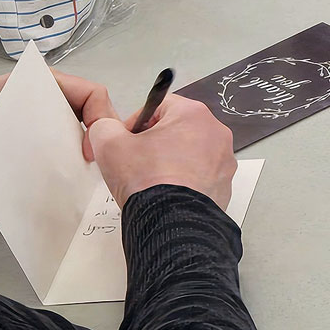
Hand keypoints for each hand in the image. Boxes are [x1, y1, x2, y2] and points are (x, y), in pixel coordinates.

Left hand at [0, 71, 116, 177]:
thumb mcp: (16, 118)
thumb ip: (56, 130)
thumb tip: (92, 153)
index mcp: (48, 82)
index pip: (94, 94)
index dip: (102, 121)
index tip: (91, 153)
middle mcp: (47, 96)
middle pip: (88, 114)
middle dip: (97, 139)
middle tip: (96, 168)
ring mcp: (37, 117)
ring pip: (74, 132)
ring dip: (80, 152)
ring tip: (82, 177)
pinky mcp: (26, 137)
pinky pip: (55, 145)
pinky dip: (62, 160)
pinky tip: (63, 178)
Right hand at [84, 96, 234, 208]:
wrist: (170, 223)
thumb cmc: (147, 181)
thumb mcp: (109, 145)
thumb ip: (104, 127)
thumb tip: (106, 129)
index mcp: (193, 114)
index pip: (158, 106)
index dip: (136, 123)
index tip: (126, 141)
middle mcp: (216, 132)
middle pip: (177, 128)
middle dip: (155, 142)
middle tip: (137, 162)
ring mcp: (224, 159)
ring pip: (190, 152)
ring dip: (171, 161)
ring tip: (152, 179)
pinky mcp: (225, 183)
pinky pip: (201, 174)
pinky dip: (185, 179)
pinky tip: (168, 192)